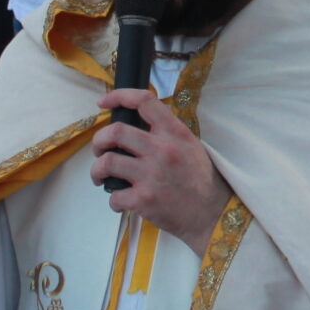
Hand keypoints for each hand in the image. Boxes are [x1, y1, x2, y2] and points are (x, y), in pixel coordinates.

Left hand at [89, 88, 231, 247]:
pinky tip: (121, 201)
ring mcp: (152, 175)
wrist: (213, 213)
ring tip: (101, 176)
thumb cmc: (200, 180)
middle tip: (100, 150)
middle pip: (114, 132)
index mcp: (175, 132)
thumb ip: (166, 133)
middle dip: (98, 141)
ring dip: (96, 170)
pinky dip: (113, 200)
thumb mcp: (190, 145)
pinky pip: (113, 196)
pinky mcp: (144, 200)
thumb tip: (134, 127)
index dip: (118, 96)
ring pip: (106, 162)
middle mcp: (162, 150)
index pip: (144, 101)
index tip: (104, 102)